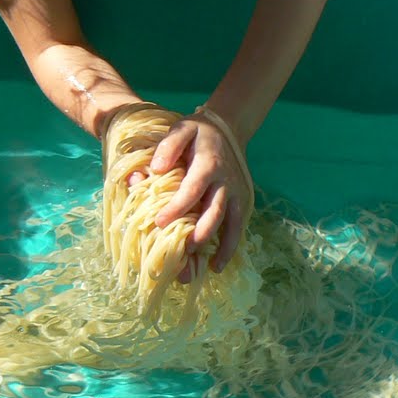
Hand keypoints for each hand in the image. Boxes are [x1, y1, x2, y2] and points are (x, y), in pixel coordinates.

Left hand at [142, 109, 253, 279]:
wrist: (230, 129)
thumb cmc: (199, 133)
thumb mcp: (182, 129)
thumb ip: (169, 146)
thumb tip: (156, 168)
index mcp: (208, 163)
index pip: (193, 188)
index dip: (178, 207)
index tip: (159, 223)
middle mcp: (225, 181)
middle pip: (214, 211)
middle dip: (199, 234)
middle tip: (183, 252)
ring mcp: (236, 193)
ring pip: (229, 223)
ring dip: (218, 246)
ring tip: (203, 268)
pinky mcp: (241, 202)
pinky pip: (238, 227)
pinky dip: (230, 247)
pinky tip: (217, 265)